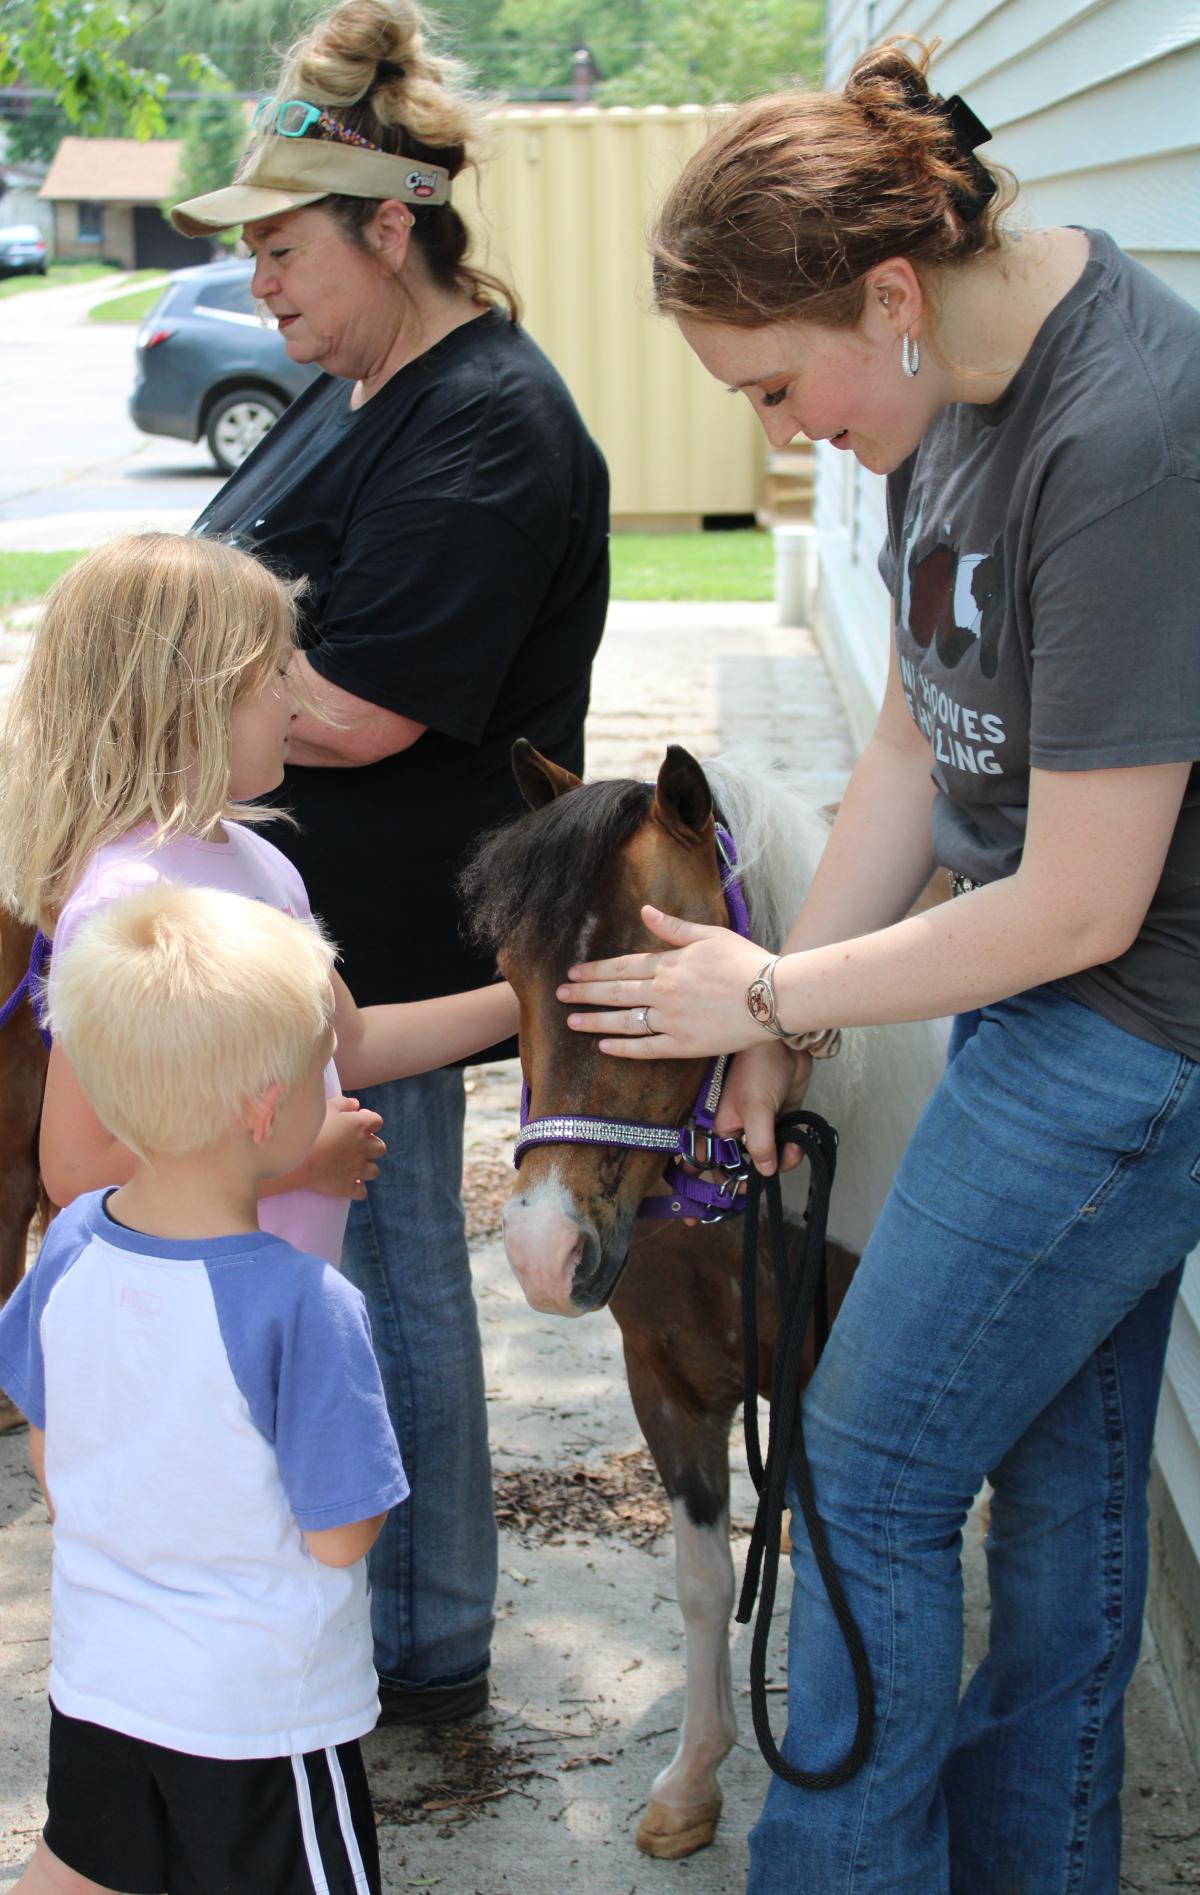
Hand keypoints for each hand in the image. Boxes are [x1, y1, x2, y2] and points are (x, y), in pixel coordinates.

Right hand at [304, 1096, 385, 1200]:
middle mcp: (363, 1148)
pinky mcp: (347, 1187)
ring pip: (374, 1171)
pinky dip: (356, 1189)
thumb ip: (343, 1103)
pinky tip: (346, 1183)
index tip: (355, 1123)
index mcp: (360, 1125)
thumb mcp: (324, 1107)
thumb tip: (356, 1104)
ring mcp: (357, 1169)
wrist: (292, 1156)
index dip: (368, 1122)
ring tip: (351, 1166)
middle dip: (371, 1146)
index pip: (377, 1122)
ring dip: (366, 1168)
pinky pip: (361, 1192)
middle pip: (380, 1148)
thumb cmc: (307, 1127)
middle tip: (354, 1146)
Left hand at [557, 906, 771, 1058]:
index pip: (622, 967)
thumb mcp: (710, 935)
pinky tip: (604, 1048)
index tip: (574, 972)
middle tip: (560, 994)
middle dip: (584, 993)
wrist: (773, 996)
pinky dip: (623, 1048)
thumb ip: (674, 927)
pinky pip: (646, 1048)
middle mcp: (663, 992)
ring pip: (624, 1021)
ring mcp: (672, 1020)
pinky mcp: (684, 1045)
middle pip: (615, 993)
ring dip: (594, 1021)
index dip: (595, 970)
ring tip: (572, 1021)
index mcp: (668, 964)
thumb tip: (645, 911)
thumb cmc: (746, 962)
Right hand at [714, 1042, 811, 1177]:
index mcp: (724, 1129)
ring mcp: (764, 1125)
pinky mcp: (783, 1119)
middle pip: (750, 1165)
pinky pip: (788, 1144)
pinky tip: (800, 1139)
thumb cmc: (759, 1069)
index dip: (728, 1181)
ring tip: (794, 1149)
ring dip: (785, 1159)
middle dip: (766, 1172)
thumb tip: (764, 1172)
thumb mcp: (756, 1110)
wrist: (785, 1044)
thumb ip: (759, 1144)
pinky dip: (795, 1147)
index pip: (719, 1164)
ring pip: (773, 1157)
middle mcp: (741, 1130)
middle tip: (780, 1167)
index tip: (741, 1195)